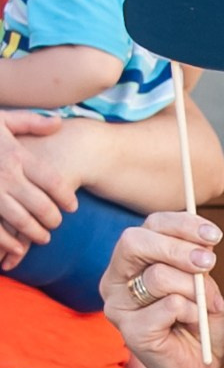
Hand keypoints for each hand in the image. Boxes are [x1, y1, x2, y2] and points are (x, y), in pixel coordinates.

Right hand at [0, 113, 64, 261]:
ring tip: (43, 237)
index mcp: (16, 155)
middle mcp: (6, 175)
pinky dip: (8, 242)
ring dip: (35, 233)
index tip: (72, 207)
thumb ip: (30, 122)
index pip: (53, 182)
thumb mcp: (0, 119)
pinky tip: (17, 248)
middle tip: (56, 223)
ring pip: (21, 221)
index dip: (66, 197)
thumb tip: (59, 123)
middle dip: (53, 219)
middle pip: (41, 205)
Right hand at [101, 214, 223, 367]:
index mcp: (132, 260)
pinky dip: (192, 311)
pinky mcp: (130, 331)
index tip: (213, 235)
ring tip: (204, 306)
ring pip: (158, 276)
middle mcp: (116, 279)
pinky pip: (169, 306)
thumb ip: (199, 261)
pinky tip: (192, 323)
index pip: (149, 225)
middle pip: (135, 241)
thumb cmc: (199, 322)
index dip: (182, 224)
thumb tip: (203, 240)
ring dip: (194, 288)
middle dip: (179, 248)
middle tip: (209, 263)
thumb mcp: (205, 284)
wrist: (196, 367)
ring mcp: (118, 306)